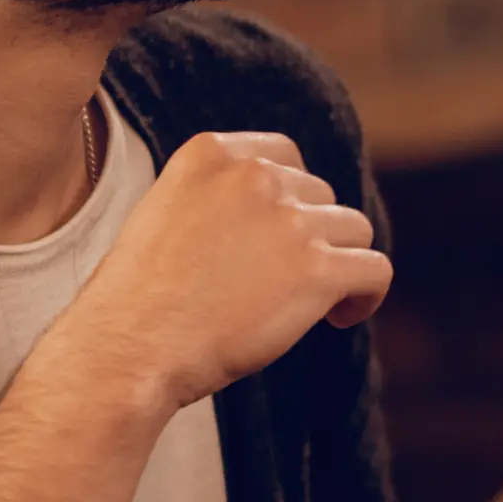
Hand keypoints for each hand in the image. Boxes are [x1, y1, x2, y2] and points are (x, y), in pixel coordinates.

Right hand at [47, 130, 392, 415]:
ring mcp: (290, 220)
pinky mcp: (317, 269)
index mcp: (211, 152)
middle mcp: (255, 176)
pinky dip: (367, 294)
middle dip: (310, 236)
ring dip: (338, 264)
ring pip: (353, 230)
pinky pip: (374, 270)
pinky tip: (342, 316)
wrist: (128, 349)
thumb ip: (220, 199)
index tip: (278, 236)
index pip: (285, 156)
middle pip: (320, 196)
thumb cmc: (137, 301)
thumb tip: (283, 212)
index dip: (291, 198)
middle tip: (281, 284)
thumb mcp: (166, 216)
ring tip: (312, 304)